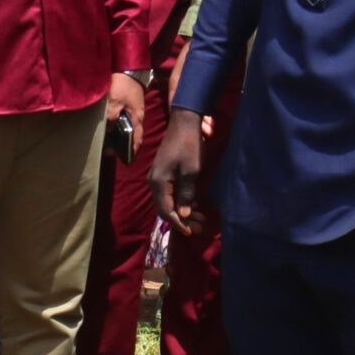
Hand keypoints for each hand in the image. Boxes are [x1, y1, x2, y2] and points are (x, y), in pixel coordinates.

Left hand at [106, 73, 147, 146]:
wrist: (129, 69)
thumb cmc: (124, 85)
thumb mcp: (115, 101)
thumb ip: (111, 116)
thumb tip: (108, 131)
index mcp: (137, 119)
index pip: (137, 140)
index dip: (132, 151)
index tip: (126, 161)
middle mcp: (137, 117)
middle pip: (131, 136)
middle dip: (122, 145)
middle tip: (109, 152)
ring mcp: (133, 112)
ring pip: (126, 128)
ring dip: (118, 136)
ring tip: (106, 143)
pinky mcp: (127, 106)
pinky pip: (122, 121)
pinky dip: (116, 126)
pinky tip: (107, 128)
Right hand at [148, 107, 209, 232]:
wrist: (185, 122)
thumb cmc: (189, 146)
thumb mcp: (191, 171)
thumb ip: (186, 194)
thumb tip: (182, 215)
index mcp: (159, 183)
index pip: (166, 210)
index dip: (179, 223)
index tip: (192, 231)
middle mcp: (155, 182)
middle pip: (165, 208)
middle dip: (182, 220)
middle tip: (200, 226)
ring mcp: (158, 177)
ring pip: (168, 201)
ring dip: (183, 211)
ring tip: (199, 218)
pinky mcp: (164, 173)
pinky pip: (170, 193)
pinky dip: (181, 201)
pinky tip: (193, 204)